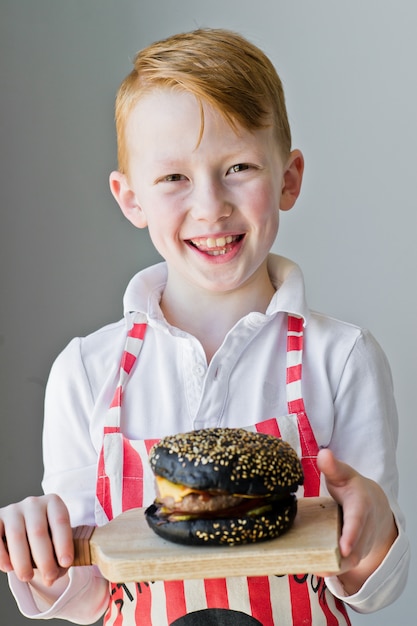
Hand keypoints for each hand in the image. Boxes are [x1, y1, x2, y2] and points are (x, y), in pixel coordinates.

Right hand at [0, 494, 72, 586]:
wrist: (24, 528)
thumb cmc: (46, 537)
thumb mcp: (56, 541)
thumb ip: (57, 557)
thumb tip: (50, 578)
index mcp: (53, 503)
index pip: (60, 521)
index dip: (64, 542)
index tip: (66, 563)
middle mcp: (33, 503)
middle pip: (38, 531)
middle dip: (44, 558)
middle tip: (49, 577)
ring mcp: (13, 510)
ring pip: (17, 536)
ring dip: (22, 560)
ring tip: (28, 577)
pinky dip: (2, 554)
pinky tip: (8, 568)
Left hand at [316, 448, 397, 593]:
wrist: (376, 505)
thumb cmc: (354, 489)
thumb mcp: (344, 475)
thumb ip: (333, 467)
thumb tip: (324, 454)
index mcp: (360, 505)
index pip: (357, 520)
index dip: (351, 534)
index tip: (344, 548)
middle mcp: (365, 527)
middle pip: (355, 547)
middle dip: (339, 558)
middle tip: (318, 565)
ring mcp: (363, 542)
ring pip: (351, 561)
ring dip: (334, 567)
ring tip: (313, 569)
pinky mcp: (357, 553)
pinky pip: (346, 565)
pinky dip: (333, 569)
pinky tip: (315, 569)